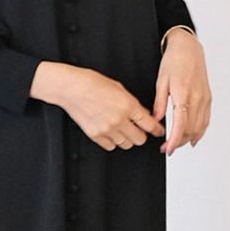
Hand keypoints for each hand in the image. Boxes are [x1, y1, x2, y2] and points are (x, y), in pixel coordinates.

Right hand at [36, 63, 165, 150]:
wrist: (71, 88)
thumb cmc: (92, 83)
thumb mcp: (120, 88)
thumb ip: (133, 104)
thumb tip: (143, 115)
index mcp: (128, 105)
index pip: (149, 124)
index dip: (157, 130)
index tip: (158, 131)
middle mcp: (119, 120)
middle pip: (140, 139)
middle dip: (141, 135)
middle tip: (139, 130)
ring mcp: (107, 129)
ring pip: (126, 145)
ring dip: (127, 138)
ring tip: (122, 129)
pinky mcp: (96, 135)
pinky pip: (111, 147)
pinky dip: (113, 142)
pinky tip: (111, 132)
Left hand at [154, 30, 210, 154]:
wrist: (189, 47)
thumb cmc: (174, 61)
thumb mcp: (161, 81)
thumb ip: (159, 103)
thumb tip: (155, 121)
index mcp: (184, 93)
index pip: (180, 124)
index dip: (174, 140)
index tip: (168, 149)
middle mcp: (197, 98)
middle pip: (190, 129)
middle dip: (179, 142)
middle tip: (166, 148)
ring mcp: (205, 99)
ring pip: (199, 127)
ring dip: (188, 139)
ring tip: (176, 144)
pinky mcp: (208, 98)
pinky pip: (205, 120)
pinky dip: (199, 132)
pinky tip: (192, 138)